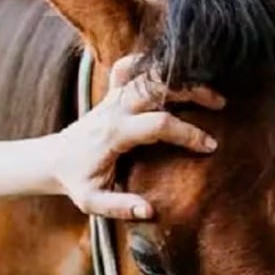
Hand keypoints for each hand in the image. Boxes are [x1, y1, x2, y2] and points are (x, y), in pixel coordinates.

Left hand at [52, 54, 224, 218]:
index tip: (210, 146)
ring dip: (179, 77)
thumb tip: (149, 210)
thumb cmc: (77, 181)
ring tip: (207, 89)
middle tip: (220, 104)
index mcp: (114, 133)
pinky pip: (128, 67)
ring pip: (148, 74)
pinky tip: (171, 71)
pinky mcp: (112, 93)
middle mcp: (115, 109)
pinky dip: (149, 64)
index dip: (187, 133)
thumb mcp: (92, 202)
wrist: (54, 159)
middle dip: (192, 92)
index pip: (159, 124)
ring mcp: (113, 97)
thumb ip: (119, 206)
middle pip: (158, 87)